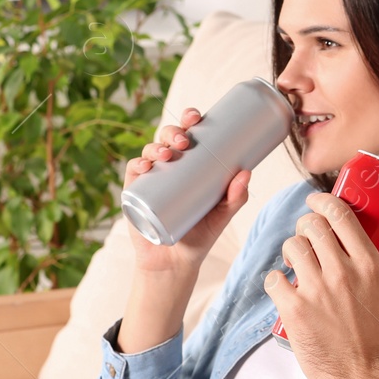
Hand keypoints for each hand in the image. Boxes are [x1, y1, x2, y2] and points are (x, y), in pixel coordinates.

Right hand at [124, 107, 251, 275]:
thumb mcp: (222, 215)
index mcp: (189, 164)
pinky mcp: (135, 194)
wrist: (176, 262)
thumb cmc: (201, 234)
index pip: (187, 134)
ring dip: (156, 146)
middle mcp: (168, 167)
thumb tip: (246, 173)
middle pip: (167, 139)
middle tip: (185, 141)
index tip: (197, 116)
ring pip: (149, 152)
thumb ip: (236, 197)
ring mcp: (150, 179)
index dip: (189, 119)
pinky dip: (136, 166)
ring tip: (168, 154)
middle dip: (173, 131)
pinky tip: (143, 166)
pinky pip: (132, 174)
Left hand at [264, 191, 378, 378]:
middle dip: (306, 225)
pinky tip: (284, 288)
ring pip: (292, 247)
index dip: (323, 201)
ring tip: (296, 263)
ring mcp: (316, 290)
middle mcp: (342, 273)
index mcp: (371, 266)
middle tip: (306, 237)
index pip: (341, 216)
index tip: (316, 201)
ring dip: (291, 251)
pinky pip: (274, 278)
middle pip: (312, 226)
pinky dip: (276, 280)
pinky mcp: (294, 309)